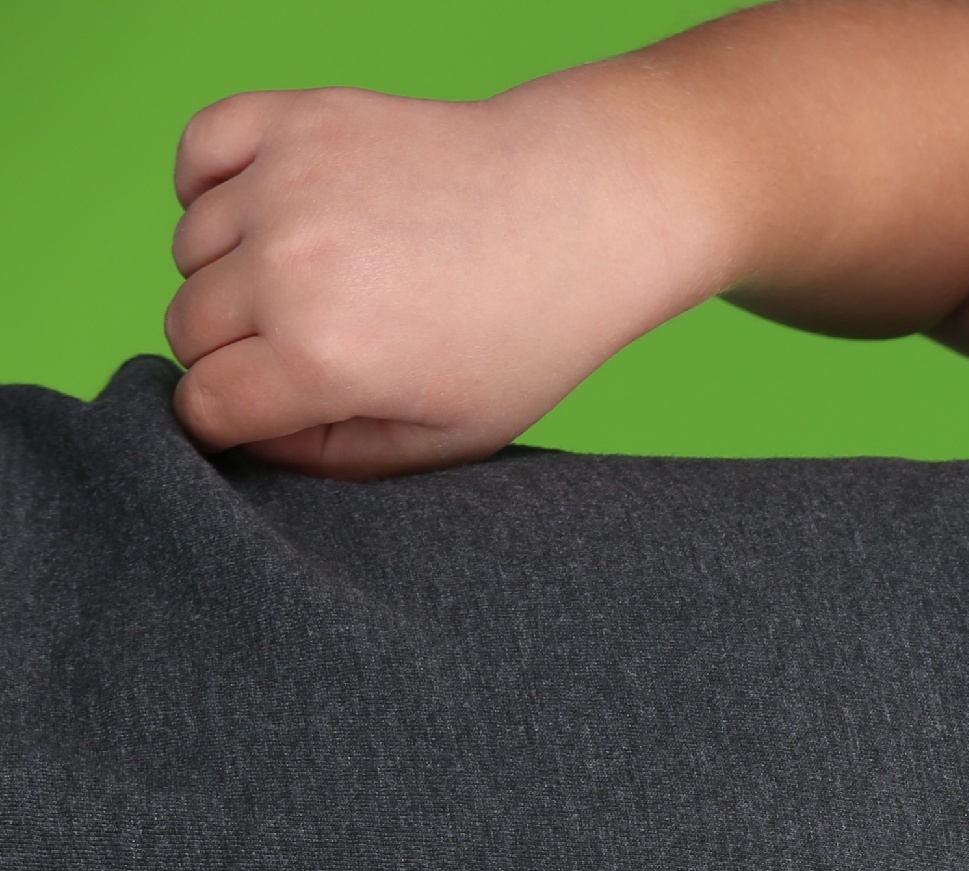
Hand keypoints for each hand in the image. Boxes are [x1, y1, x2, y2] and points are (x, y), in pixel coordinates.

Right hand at [164, 80, 723, 479]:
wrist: (585, 212)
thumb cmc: (530, 333)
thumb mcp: (450, 436)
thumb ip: (335, 457)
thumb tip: (248, 442)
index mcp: (324, 358)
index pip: (204, 405)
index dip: (229, 420)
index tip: (266, 409)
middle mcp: (289, 269)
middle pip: (188, 327)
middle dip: (233, 352)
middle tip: (311, 344)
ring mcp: (286, 185)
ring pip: (188, 248)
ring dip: (231, 270)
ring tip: (315, 277)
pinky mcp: (297, 120)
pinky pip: (197, 149)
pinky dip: (209, 182)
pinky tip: (265, 213)